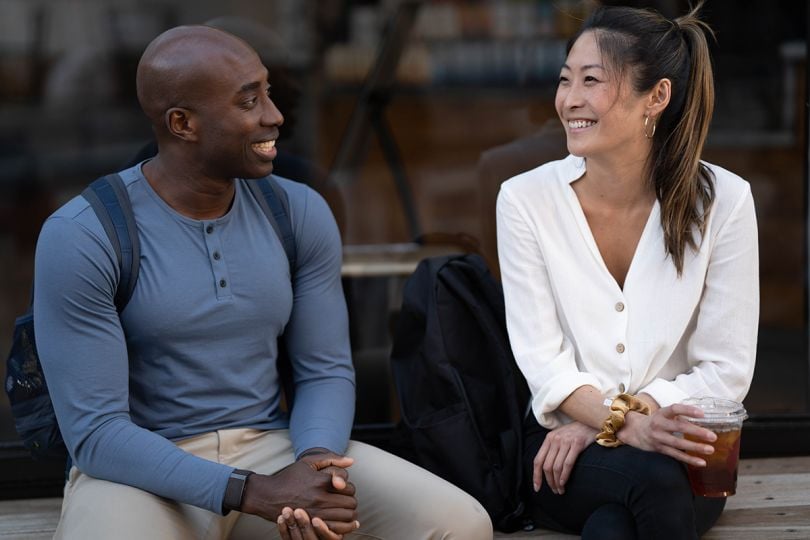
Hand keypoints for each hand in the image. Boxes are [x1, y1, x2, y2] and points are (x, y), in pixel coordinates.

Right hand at [241, 455, 358, 535]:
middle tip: (345, 500)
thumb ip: (332, 458)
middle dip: (350, 501)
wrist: (268, 495)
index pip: (349, 488)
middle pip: (350, 503)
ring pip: (346, 518)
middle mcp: (319, 498)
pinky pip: (335, 529)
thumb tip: (352, 461)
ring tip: (344, 511)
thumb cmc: (290, 477)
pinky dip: (341, 526)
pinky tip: (339, 521)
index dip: (349, 488)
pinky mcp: (310, 524)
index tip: (342, 489)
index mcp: (320, 482)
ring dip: (348, 514)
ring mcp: (315, 513)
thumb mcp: (308, 462)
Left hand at [533, 421, 596, 494]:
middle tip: (554, 490)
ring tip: (560, 490)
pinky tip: (564, 482)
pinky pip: (567, 464)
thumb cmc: (577, 433)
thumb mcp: (561, 437)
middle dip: (549, 482)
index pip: (538, 460)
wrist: (592, 421)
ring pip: (556, 467)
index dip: (536, 476)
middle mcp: (555, 439)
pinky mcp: (577, 444)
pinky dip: (564, 475)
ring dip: (557, 482)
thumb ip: (553, 449)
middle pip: (546, 466)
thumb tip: (547, 469)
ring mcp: (566, 441)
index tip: (537, 487)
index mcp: (549, 439)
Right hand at [618, 403, 716, 466]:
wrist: (636, 432)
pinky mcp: (660, 449)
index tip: (702, 413)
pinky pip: (676, 455)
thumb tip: (703, 418)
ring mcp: (659, 438)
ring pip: (678, 444)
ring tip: (710, 449)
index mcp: (661, 413)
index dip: (687, 410)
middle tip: (712, 436)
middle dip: (696, 432)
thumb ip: (679, 416)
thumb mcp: (664, 414)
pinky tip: (701, 462)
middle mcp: (659, 425)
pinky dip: (689, 459)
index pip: (674, 409)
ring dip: (695, 447)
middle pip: (678, 428)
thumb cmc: (657, 422)